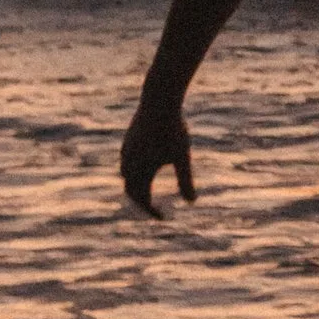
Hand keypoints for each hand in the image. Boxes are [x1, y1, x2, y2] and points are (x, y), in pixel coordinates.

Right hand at [121, 92, 195, 216]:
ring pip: (127, 175)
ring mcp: (126, 149)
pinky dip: (135, 171)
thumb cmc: (173, 128)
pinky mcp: (129, 138)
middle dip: (142, 201)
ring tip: (149, 190)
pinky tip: (146, 167)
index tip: (163, 218)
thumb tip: (192, 202)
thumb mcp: (182, 156)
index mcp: (140, 170)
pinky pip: (127, 161)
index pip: (142, 199)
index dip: (152, 211)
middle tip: (153, 208)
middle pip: (131, 190)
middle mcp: (129, 162)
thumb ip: (185, 180)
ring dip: (137, 186)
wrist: (158, 99)